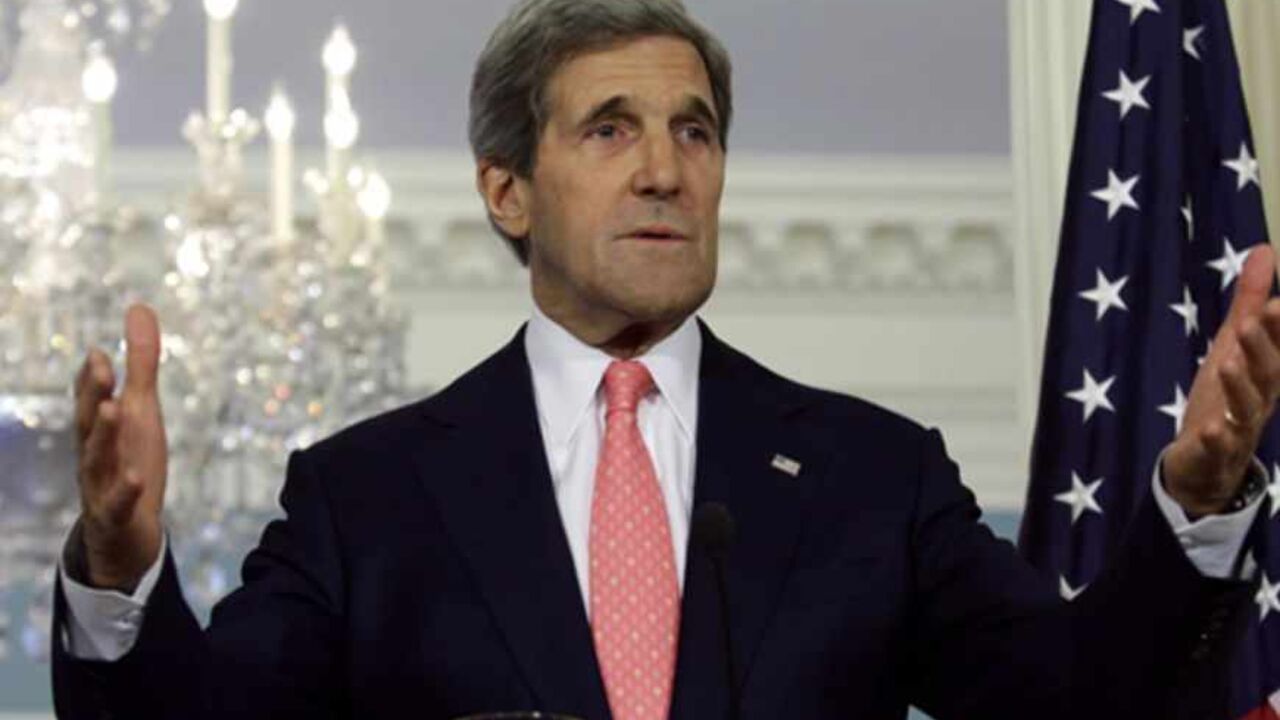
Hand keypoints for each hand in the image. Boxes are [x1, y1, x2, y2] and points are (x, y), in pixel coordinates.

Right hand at [74, 304, 167, 591]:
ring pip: (97, 460)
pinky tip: (136, 479)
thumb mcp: (140, 409)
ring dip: (104, 435)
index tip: (102, 352)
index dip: (94, 377)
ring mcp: (101, 486)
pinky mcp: (116, 516)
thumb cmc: (129, 460)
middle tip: (103, 365)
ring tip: (115, 409)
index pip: (91, 398)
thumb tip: (139, 307)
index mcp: (100, 427)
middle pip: (89, 422)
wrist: (125, 531)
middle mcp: (94, 453)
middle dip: (94, 393)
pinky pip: (118, 504)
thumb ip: (141, 362)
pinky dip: (125, 491)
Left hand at [1164, 244, 1279, 515]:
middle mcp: (1259, 397)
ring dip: (1239, 386)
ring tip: (1226, 363)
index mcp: (1266, 370)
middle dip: (1262, 347)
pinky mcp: (1214, 451)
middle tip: (1253, 321)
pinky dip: (1215, 438)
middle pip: (1266, 372)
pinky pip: (1218, 446)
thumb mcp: (1234, 344)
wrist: (1208, 461)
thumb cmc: (1226, 394)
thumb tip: (1264, 249)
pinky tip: (1209, 429)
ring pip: (1245, 407)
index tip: (1279, 302)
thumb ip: (1249, 302)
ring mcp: (1239, 426)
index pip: (1278, 343)